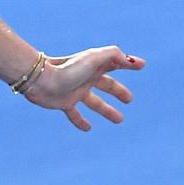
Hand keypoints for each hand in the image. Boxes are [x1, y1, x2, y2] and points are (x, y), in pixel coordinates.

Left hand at [25, 46, 142, 131]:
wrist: (42, 80)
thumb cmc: (68, 68)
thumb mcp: (94, 58)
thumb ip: (114, 56)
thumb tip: (131, 61)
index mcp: (94, 66)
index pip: (115, 63)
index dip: (129, 63)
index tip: (141, 66)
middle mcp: (85, 78)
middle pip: (106, 85)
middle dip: (118, 92)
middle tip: (129, 100)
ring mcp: (75, 91)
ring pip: (95, 103)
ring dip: (107, 111)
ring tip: (119, 120)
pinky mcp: (64, 103)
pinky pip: (74, 114)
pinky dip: (81, 121)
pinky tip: (88, 129)